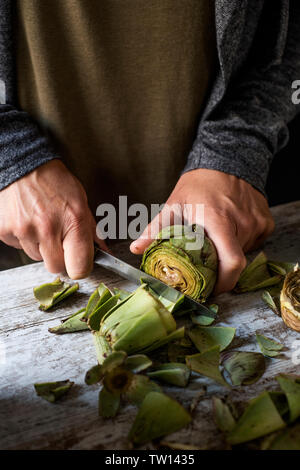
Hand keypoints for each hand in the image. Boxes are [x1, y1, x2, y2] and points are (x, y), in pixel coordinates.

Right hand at [0, 160, 106, 278]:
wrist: (24, 165)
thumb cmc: (55, 182)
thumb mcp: (81, 201)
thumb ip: (91, 230)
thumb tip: (104, 251)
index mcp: (73, 222)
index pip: (79, 268)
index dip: (80, 267)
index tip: (79, 261)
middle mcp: (48, 228)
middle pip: (56, 268)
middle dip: (60, 258)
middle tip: (58, 238)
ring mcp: (24, 230)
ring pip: (37, 258)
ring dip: (41, 247)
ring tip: (41, 224)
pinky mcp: (5, 231)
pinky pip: (19, 247)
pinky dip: (24, 239)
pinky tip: (27, 221)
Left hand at [130, 169, 274, 293]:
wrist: (226, 161)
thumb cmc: (198, 186)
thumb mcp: (174, 205)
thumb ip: (156, 229)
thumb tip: (136, 249)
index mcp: (218, 219)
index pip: (231, 262)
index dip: (224, 282)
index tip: (213, 289)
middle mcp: (242, 222)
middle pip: (236, 261)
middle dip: (221, 268)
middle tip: (207, 264)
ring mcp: (257, 221)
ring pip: (245, 253)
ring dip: (230, 253)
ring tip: (217, 239)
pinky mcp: (266, 221)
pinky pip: (255, 243)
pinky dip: (242, 243)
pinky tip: (230, 230)